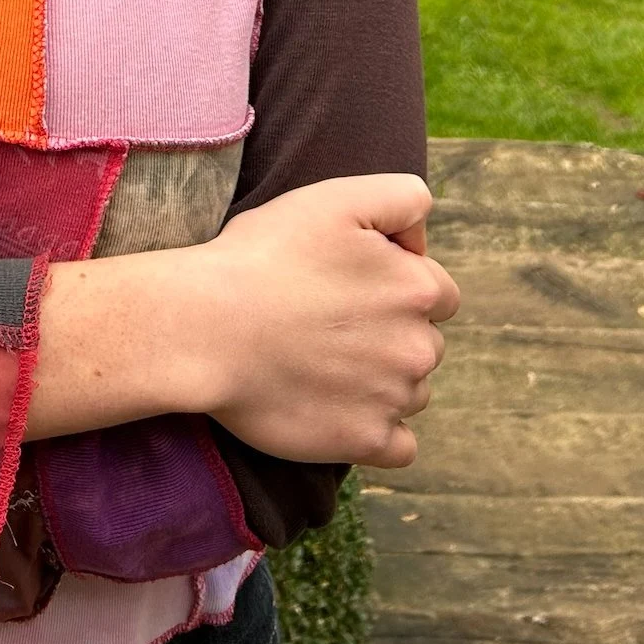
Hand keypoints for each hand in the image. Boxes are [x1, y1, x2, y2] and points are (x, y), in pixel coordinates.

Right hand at [181, 174, 458, 467]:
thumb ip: (402, 198)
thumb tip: (422, 241)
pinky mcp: (366, 442)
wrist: (205, 327)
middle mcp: (419, 348)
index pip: (437, 290)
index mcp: (417, 288)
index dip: (395, 281)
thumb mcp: (334, 199)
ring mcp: (393, 400)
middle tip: (327, 320)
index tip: (346, 282)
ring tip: (321, 360)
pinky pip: (400, 445)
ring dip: (382, 378)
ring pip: (411, 390)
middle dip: (390, 332)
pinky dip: (378, 430)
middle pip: (425, 341)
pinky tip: (339, 407)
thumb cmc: (262, 257)